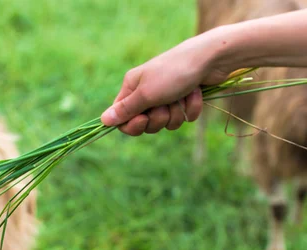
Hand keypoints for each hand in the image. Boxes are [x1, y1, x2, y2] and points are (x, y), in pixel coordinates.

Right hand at [101, 33, 230, 135]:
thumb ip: (125, 110)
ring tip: (182, 96)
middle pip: (146, 123)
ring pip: (166, 122)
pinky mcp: (184, 98)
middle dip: (159, 119)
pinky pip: (184, 117)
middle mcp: (147, 92)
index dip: (132, 125)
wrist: (211, 58)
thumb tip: (103, 120)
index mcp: (132, 87)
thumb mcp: (146, 94)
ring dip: (176, 113)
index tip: (143, 121)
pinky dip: (191, 108)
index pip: (122, 118)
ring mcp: (166, 95)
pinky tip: (195, 94)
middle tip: (166, 105)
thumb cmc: (174, 73)